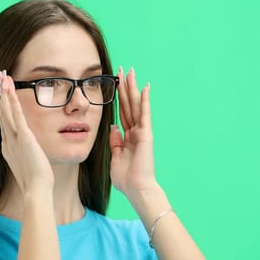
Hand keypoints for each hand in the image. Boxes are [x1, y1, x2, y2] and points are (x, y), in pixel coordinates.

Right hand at [0, 70, 54, 193]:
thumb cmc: (36, 181)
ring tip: (3, 76)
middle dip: (2, 94)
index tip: (4, 94)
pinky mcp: (23, 137)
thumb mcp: (30, 164)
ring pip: (7, 110)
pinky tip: (10, 88)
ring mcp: (14, 138)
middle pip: (3, 112)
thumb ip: (28, 155)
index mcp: (9, 147)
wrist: (36, 189)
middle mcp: (8, 140)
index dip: (4, 107)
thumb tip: (30, 153)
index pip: (6, 122)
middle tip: (0, 78)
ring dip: (5, 92)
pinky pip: (16, 115)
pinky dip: (12, 100)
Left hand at [109, 67, 157, 196]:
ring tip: (131, 72)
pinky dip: (144, 100)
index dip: (119, 98)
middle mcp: (136, 131)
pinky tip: (144, 87)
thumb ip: (115, 142)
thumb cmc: (127, 179)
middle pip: (129, 104)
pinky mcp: (146, 133)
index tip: (116, 84)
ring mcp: (142, 131)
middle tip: (123, 70)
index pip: (122, 113)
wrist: (137, 189)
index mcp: (128, 137)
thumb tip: (113, 126)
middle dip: (125, 87)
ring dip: (133, 88)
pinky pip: (144, 113)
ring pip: (135, 105)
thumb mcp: (115, 157)